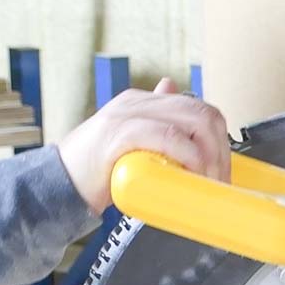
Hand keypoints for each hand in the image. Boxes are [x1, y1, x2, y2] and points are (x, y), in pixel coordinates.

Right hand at [57, 78, 230, 212]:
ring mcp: (130, 114)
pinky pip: (168, 137)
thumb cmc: (97, 170)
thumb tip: (174, 101)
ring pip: (192, 122)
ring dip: (211, 156)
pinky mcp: (121, 133)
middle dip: (222, 150)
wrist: (60, 183)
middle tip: (222, 182)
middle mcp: (139, 102)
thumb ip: (154, 128)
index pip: (200, 108)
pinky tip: (193, 175)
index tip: (225, 171)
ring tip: (211, 183)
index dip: (221, 139)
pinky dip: (189, 157)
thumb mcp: (132, 145)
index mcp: (145, 103)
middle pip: (202, 113)